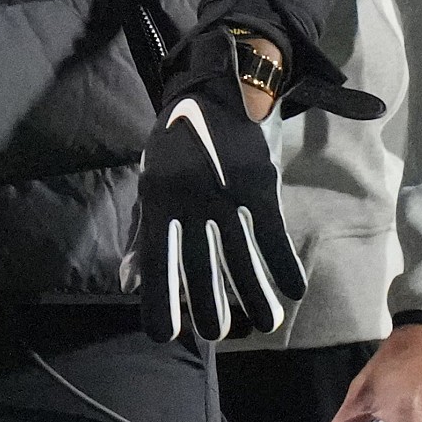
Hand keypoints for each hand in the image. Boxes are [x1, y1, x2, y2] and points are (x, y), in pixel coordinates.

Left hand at [133, 30, 304, 341]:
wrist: (216, 87)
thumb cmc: (175, 144)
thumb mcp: (149, 184)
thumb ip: (139, 235)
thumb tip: (128, 283)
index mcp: (157, 199)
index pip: (154, 259)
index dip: (158, 298)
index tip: (164, 334)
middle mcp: (189, 200)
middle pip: (199, 267)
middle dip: (210, 307)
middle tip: (218, 332)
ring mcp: (225, 193)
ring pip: (241, 257)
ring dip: (254, 295)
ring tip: (265, 323)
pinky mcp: (259, 183)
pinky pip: (272, 233)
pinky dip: (284, 264)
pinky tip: (294, 289)